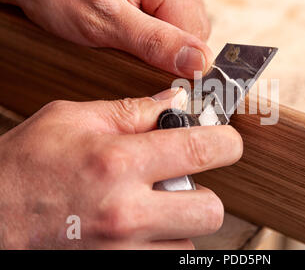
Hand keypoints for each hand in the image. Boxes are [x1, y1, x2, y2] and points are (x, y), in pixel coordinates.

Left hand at [0, 0, 211, 77]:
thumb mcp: (104, 22)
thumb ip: (155, 44)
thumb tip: (200, 63)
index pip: (196, 31)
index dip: (176, 56)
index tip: (150, 65)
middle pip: (191, 25)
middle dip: (166, 45)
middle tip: (131, 45)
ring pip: (181, 19)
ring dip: (159, 35)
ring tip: (125, 30)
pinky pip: (167, 9)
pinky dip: (151, 23)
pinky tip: (128, 21)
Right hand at [0, 89, 242, 248]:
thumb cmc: (24, 166)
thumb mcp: (72, 120)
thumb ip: (131, 111)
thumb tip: (175, 102)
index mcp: (117, 161)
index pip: (201, 148)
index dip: (226, 142)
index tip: (227, 141)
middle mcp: (125, 212)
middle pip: (210, 210)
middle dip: (206, 193)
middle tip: (186, 182)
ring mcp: (122, 251)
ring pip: (189, 241)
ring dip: (179, 222)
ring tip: (150, 207)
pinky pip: (166, 260)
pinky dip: (161, 244)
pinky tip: (138, 229)